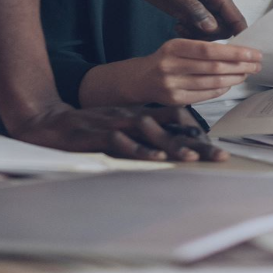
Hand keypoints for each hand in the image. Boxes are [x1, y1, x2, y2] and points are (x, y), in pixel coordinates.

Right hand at [8, 102, 228, 161]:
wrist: (52, 122)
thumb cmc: (92, 126)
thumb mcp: (123, 124)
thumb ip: (147, 131)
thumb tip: (176, 144)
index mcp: (142, 115)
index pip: (177, 122)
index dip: (198, 135)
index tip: (218, 149)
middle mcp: (134, 117)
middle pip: (173, 130)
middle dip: (197, 144)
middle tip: (220, 156)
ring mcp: (118, 124)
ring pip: (151, 134)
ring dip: (173, 145)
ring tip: (193, 156)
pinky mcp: (100, 135)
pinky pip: (123, 143)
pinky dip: (139, 150)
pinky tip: (154, 157)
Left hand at [118, 0, 247, 39]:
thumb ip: (193, 9)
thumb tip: (212, 28)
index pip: (237, 20)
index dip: (238, 38)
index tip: (223, 52)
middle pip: (226, 29)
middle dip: (209, 37)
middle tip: (186, 31)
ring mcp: (204, 5)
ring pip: (213, 30)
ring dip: (198, 35)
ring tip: (179, 27)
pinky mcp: (193, 10)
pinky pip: (201, 28)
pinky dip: (191, 32)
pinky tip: (177, 26)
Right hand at [124, 39, 262, 105]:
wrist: (139, 79)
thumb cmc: (165, 60)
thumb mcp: (177, 47)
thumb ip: (202, 48)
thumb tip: (236, 52)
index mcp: (174, 47)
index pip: (210, 50)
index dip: (234, 53)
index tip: (253, 53)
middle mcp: (171, 66)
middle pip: (214, 67)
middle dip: (240, 66)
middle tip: (256, 65)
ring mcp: (172, 85)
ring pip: (212, 82)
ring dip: (234, 78)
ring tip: (247, 74)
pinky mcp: (175, 100)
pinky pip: (205, 95)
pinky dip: (221, 89)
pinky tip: (230, 84)